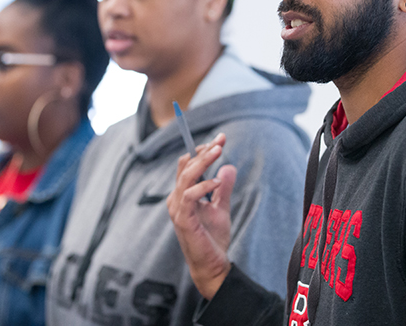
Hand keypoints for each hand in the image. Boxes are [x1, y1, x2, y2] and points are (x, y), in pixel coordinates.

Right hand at [167, 132, 236, 299]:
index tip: (220, 140)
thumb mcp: (221, 207)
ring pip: (186, 177)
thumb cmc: (213, 238)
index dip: (202, 151)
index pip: (188, 165)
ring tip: (219, 151)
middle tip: (221, 140)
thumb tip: (228, 166)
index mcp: (183, 194)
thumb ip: (224, 188)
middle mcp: (176, 199)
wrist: (212, 264)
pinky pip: (189, 196)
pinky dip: (203, 186)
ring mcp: (177, 208)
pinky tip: (217, 182)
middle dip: (203, 151)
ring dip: (202, 162)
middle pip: (186, 166)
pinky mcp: (182, 219)